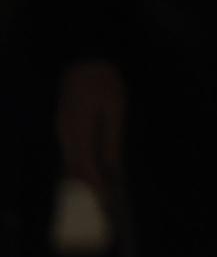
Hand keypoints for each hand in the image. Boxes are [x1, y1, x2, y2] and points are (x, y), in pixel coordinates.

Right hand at [54, 60, 124, 193]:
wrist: (84, 59)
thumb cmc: (104, 80)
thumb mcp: (115, 107)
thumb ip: (111, 137)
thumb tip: (112, 163)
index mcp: (78, 128)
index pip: (84, 165)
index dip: (95, 183)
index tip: (106, 196)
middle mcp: (65, 132)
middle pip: (74, 166)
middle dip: (89, 183)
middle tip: (107, 197)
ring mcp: (61, 128)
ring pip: (70, 159)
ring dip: (84, 174)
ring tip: (103, 185)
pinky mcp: (63, 124)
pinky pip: (70, 150)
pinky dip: (80, 161)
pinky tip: (94, 165)